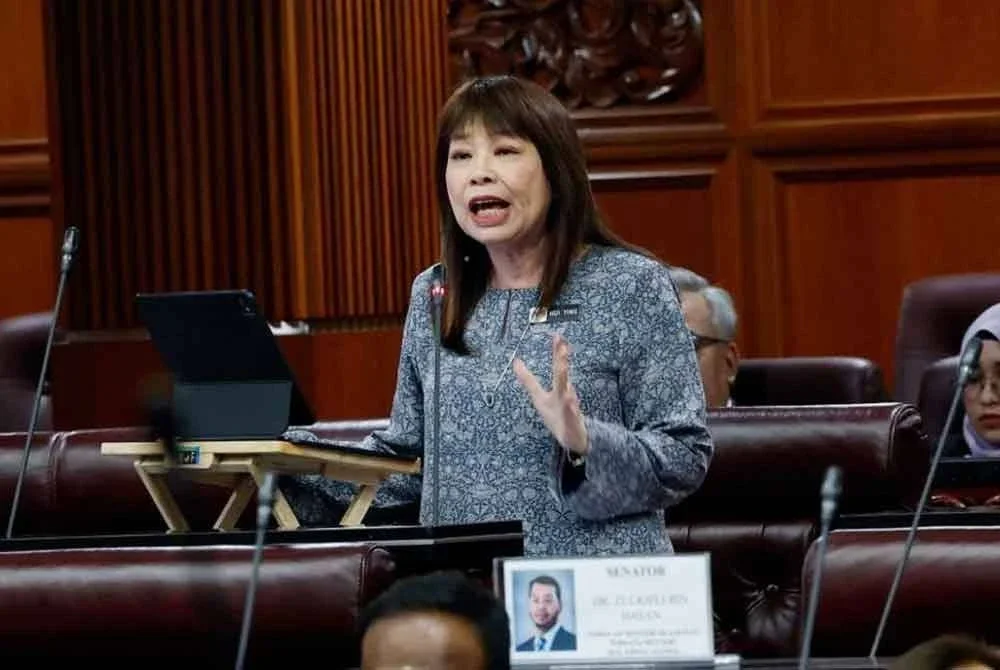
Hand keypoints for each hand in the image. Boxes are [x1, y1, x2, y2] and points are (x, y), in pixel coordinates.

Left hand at [513, 333, 588, 455]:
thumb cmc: (557, 415)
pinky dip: (571, 407)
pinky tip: (570, 400)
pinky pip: (572, 414)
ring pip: (567, 393)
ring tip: (563, 369)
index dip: (555, 352)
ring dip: (565, 382)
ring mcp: (568, 408)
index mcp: (556, 389)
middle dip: (561, 360)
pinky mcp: (572, 421)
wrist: (573, 438)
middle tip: (562, 345)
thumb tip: (516, 363)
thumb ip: (528, 380)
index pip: (556, 367)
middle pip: (561, 375)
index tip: (556, 337)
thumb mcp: (538, 396)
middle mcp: (563, 395)